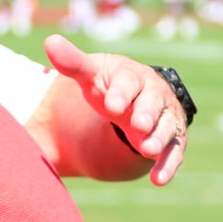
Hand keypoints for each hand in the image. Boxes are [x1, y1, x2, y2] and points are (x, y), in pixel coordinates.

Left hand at [42, 34, 188, 185]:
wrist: (136, 98)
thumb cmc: (111, 85)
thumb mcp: (92, 74)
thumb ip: (72, 62)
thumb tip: (49, 41)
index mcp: (132, 76)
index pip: (127, 82)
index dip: (120, 93)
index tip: (110, 105)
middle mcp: (153, 95)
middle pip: (152, 103)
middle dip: (145, 113)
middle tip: (137, 124)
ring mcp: (164, 119)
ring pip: (166, 127)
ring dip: (158, 138)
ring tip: (147, 149)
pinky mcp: (171, 141)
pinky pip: (173, 153)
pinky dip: (167, 166)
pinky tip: (159, 180)